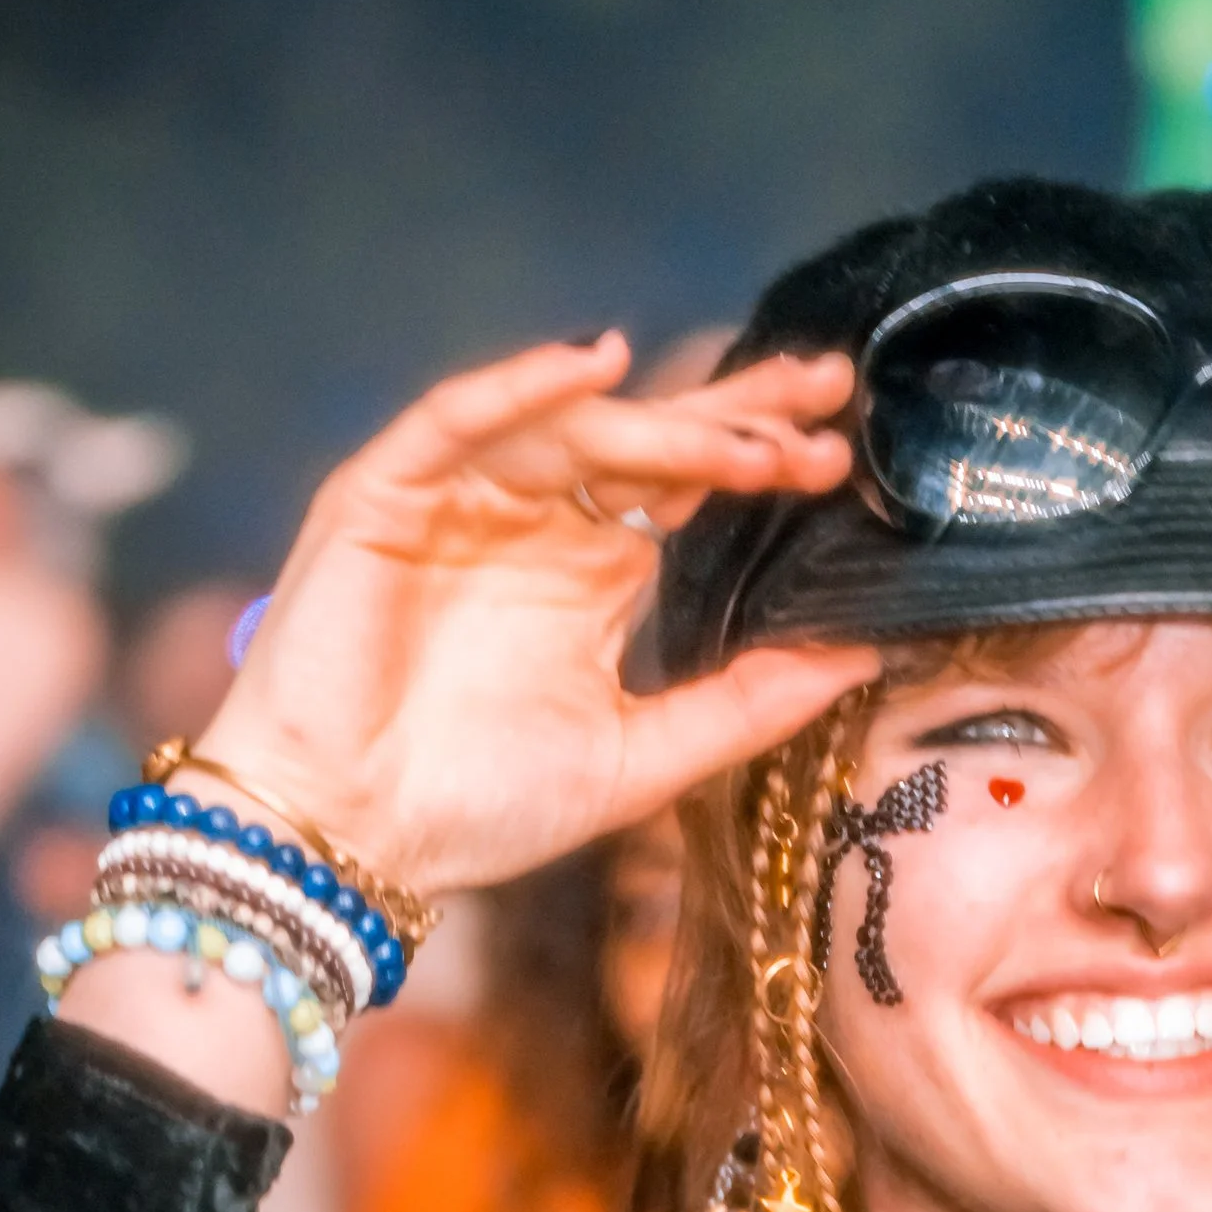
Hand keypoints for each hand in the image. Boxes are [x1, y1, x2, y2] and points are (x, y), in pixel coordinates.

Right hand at [193, 334, 879, 898]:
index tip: (843, 456)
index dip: (761, 459)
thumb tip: (863, 658)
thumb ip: (744, 706)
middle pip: (646, 439)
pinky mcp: (383, 500)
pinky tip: (593, 366)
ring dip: (663, 425)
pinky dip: (520, 387)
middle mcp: (532, 525)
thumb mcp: (640, 759)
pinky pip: (455, 422)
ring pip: (573, 432)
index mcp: (591, 576)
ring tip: (746, 438)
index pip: (689, 489)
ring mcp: (458, 503)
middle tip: (827, 394)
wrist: (348, 846)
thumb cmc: (476, 810)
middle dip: (736, 412)